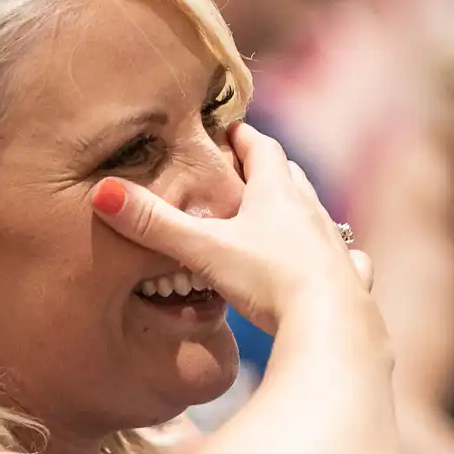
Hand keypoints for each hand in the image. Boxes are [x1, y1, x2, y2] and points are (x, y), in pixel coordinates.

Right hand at [92, 123, 371, 331]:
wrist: (329, 324)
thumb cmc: (268, 279)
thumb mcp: (204, 250)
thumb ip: (155, 225)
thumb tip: (103, 192)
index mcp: (277, 193)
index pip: (261, 148)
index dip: (243, 137)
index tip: (227, 130)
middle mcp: (311, 211)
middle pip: (291, 177)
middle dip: (269, 169)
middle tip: (247, 170)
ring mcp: (335, 246)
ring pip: (318, 215)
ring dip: (300, 211)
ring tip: (282, 217)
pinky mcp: (350, 281)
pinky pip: (347, 261)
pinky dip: (335, 258)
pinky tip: (336, 268)